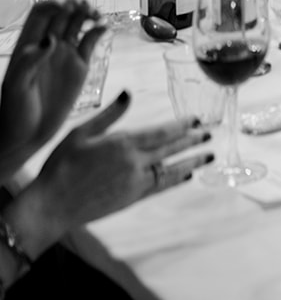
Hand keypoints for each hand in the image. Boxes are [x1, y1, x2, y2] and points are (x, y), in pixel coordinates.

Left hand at [0, 0, 108, 179]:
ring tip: (98, 16)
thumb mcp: (16, 86)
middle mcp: (48, 45)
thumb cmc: (14, 112)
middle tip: (87, 7)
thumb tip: (50, 39)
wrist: (27, 136)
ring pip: (78, 23)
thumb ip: (31, 61)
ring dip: (89, 14)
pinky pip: (91, 41)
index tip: (67, 5)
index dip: (54, 3)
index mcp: (28, 45)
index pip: (41, 13)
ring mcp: (65, 54)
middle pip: (63, 13)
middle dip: (75, 4)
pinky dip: (99, 31)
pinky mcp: (80, 66)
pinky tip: (104, 27)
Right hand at [8, 93, 212, 253]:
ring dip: (192, 161)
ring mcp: (136, 182)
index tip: (197, 120)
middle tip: (210, 135)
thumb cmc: (60, 167)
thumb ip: (109, 115)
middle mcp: (134, 162)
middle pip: (171, 149)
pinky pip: (162, 187)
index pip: (161, 132)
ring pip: (172, 169)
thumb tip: (128, 94)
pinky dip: (176, 180)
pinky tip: (187, 175)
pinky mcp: (133, 198)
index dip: (182, 126)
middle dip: (193, 141)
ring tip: (209, 156)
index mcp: (122, 143)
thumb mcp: (80, 133)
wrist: (51, 205)